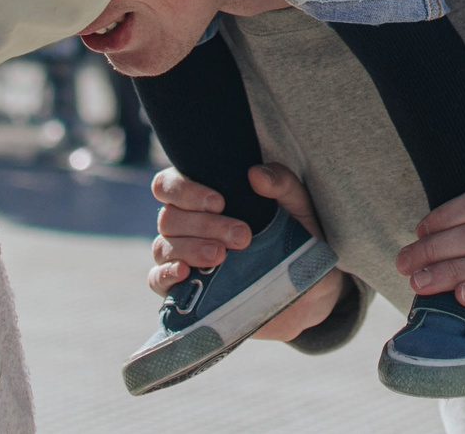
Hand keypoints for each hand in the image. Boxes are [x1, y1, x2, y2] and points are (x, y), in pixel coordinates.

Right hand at [149, 164, 349, 341]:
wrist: (308, 291)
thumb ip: (282, 184)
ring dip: (191, 248)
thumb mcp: (297, 207)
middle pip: (169, 218)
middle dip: (203, 225)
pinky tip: (185, 272)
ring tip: (222, 256)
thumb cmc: (296, 238)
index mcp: (204, 199)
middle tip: (241, 236)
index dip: (185, 191)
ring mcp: (182, 258)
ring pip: (162, 246)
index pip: (169, 185)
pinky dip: (166, 274)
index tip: (219, 202)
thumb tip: (255, 174)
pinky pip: (157, 280)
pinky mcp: (183, 291)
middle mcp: (186, 226)